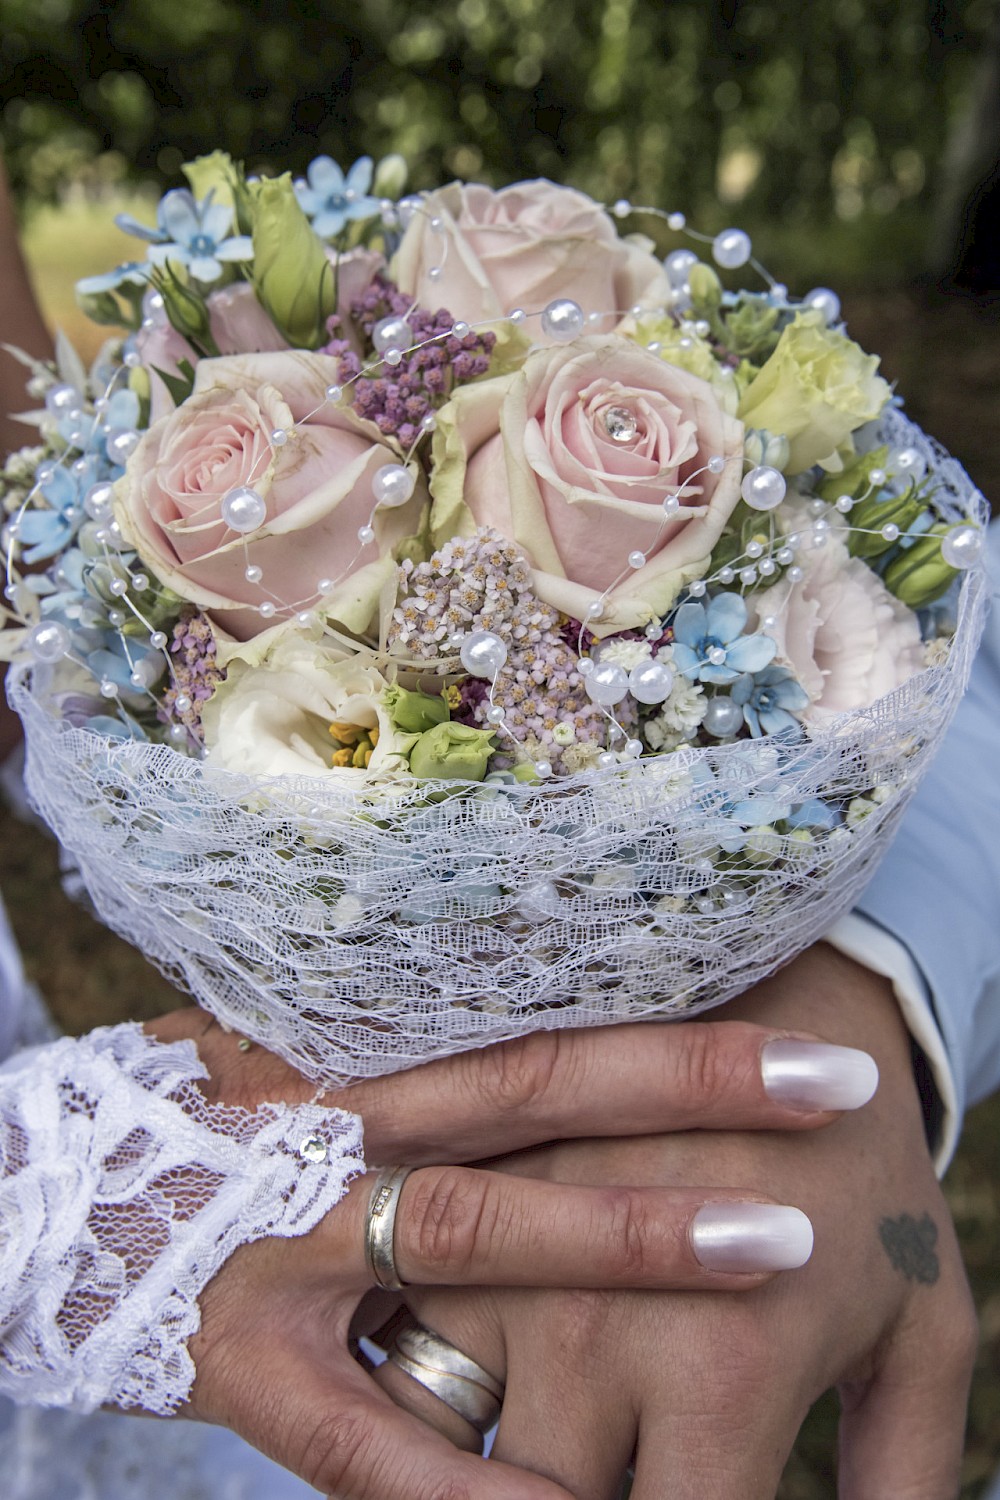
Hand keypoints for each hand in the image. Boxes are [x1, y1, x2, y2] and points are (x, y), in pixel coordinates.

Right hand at [147, 1004, 874, 1497]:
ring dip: (624, 1240)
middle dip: (691, 1098)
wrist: (41, 1198)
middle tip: (836, 1093)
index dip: (676, 1037)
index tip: (808, 1038)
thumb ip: (414, 1059)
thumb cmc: (198, 1121)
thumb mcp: (295, 1054)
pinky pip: (379, 1438)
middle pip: (535, 1100)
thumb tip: (562, 1042)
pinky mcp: (247, 1369)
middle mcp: (340, 1128)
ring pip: (477, 1233)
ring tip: (769, 1248)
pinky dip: (481, 1477)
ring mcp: (294, 1246)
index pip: (543, 1036)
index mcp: (359, 1053)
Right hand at [397, 945, 977, 1498]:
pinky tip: (494, 1399)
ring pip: (462, 1444)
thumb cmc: (874, 1185)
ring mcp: (502, 1274)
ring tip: (577, 1412)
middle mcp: (590, 1333)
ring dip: (509, 1458)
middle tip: (643, 1447)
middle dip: (593, 1489)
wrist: (794, 997)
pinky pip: (407, 1368)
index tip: (697, 1489)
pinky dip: (441, 1405)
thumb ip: (903, 1483)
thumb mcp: (923, 1338)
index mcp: (723, 1374)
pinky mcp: (438, 1218)